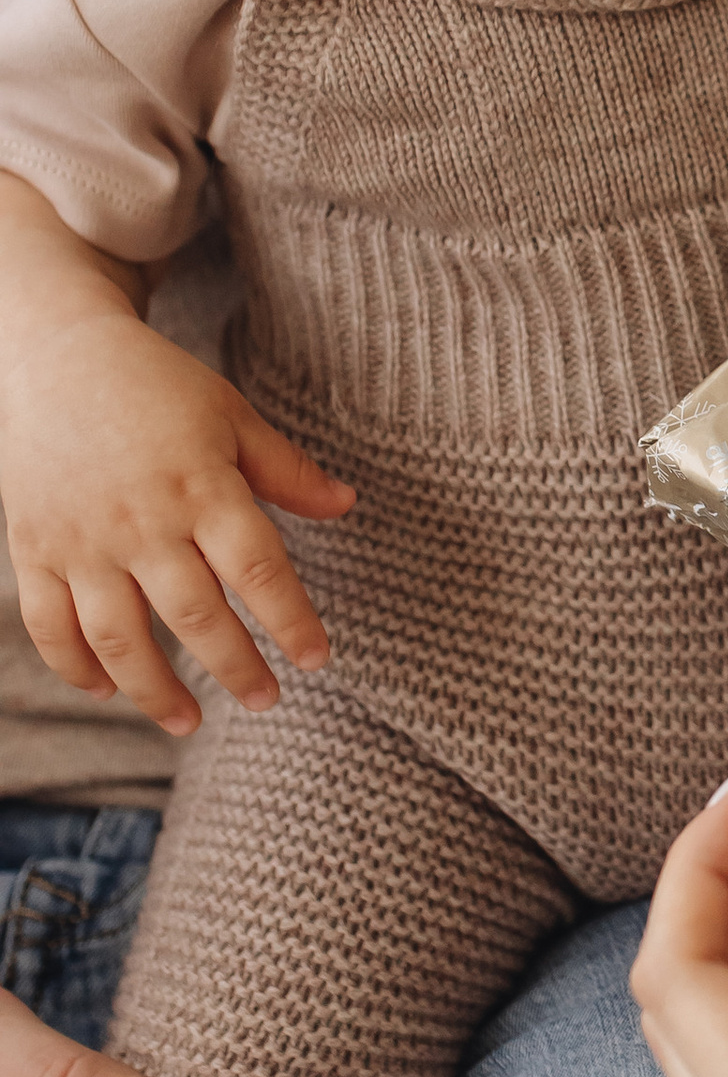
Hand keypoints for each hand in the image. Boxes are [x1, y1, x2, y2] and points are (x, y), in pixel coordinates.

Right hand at [0, 311, 352, 733]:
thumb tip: (346, 505)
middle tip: (266, 700)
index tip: (318, 658)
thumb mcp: (231, 414)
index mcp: (201, 486)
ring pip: (119, 636)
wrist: (56, 353)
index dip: (290, 619)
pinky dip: (74, 666)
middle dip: (235, 667)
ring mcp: (82, 540)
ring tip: (189, 722)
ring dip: (154, 690)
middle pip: (194, 615)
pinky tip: (108, 690)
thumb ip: (285, 469)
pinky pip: (50, 624)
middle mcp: (141, 520)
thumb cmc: (156, 386)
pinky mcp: (33, 548)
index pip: (257, 568)